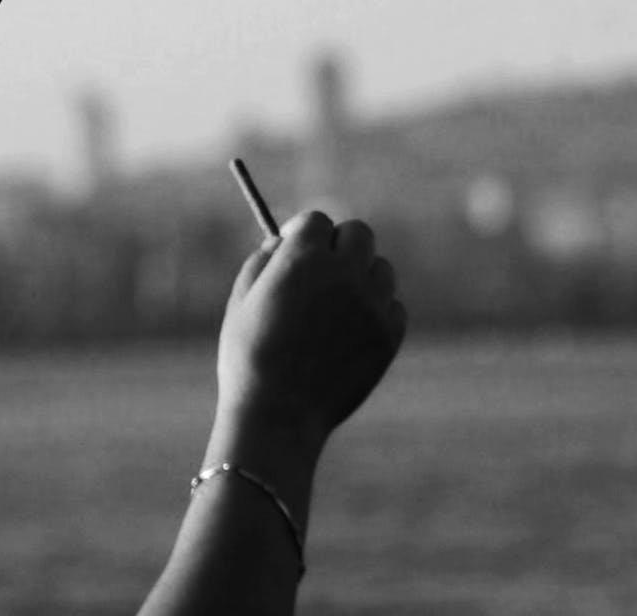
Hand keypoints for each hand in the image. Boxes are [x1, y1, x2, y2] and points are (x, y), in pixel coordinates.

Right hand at [215, 211, 405, 457]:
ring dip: (363, 275)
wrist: (277, 417)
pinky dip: (378, 311)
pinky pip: (394, 307)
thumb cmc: (250, 358)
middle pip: (359, 233)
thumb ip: (263, 260)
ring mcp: (371, 304)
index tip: (296, 244)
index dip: (304, 231)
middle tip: (324, 266)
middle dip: (340, 244)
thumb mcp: (241, 301)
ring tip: (339, 302)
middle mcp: (344, 273)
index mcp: (304, 258)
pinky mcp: (389, 336)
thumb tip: (284, 241)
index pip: (318, 220)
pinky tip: (354, 329)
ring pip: (381, 268)